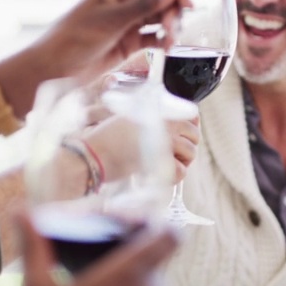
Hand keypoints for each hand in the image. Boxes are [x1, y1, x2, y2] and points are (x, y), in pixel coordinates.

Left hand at [34, 0, 190, 81]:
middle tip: (172, 31)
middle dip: (171, 14)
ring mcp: (126, 23)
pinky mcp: (127, 43)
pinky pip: (151, 38)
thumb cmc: (74, 38)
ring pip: (158, 20)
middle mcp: (123, 2)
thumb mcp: (111, 20)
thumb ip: (142, 6)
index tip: (188, 5)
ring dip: (168, 29)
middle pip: (160, 2)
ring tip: (170, 43)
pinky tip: (166, 47)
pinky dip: (161, 41)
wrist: (55, 67)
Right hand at [83, 115, 199, 185]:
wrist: (91, 154)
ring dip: (182, 161)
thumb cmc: (104, 139)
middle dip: (187, 147)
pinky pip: (181, 170)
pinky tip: (163, 175)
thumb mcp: (127, 117)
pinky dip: (175, 176)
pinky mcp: (160, 159)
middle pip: (194, 134)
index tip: (184, 138)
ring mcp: (163, 139)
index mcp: (156, 109)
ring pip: (190, 151)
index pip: (191, 115)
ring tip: (166, 165)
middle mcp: (163, 121)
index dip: (192, 128)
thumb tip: (175, 129)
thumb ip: (150, 118)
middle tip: (174, 156)